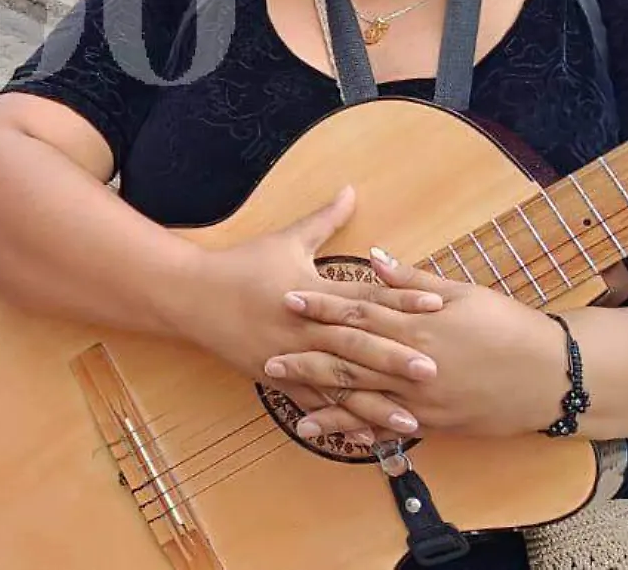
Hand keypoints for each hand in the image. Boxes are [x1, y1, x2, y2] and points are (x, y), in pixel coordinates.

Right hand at [186, 188, 445, 442]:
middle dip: (394, 360)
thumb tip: (351, 190)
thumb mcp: (284, 239)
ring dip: (375, 404)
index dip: (401, 300)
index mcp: (310, 292)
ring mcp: (289, 356)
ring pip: (337, 383)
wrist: (190, 294)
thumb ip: (324, 220)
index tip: (437, 305)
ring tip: (412, 421)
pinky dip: (338, 420)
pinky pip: (312, 403)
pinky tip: (365, 437)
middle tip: (433, 371)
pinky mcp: (276, 378)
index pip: (363, 296)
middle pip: (355, 345)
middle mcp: (302, 327)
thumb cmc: (240, 264)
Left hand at [271, 250, 569, 438]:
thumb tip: (374, 258)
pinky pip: (390, 427)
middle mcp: (414, 364)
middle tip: (269, 355)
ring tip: (288, 405)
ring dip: (324, 401)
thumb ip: (413, 280)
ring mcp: (422, 397)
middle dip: (307, 354)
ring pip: (363, 399)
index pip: (358, 311)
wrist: (554, 375)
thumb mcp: (463, 293)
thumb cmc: (509, 326)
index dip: (320, 305)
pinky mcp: (436, 422)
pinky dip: (361, 430)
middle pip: (350, 357)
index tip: (287, 297)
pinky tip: (336, 433)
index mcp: (418, 325)